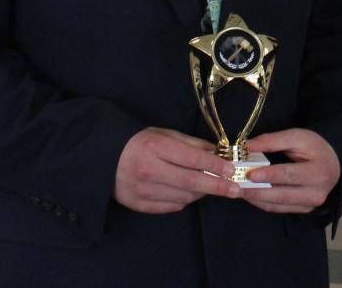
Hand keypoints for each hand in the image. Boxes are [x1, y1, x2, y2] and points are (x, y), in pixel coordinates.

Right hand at [114, 127, 241, 213]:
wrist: (105, 159)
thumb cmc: (140, 143)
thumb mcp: (165, 134)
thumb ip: (191, 144)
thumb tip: (217, 153)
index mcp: (156, 148)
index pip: (192, 159)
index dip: (214, 165)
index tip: (231, 169)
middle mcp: (148, 170)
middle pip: (190, 182)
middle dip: (217, 187)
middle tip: (235, 189)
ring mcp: (142, 191)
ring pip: (183, 196)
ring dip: (201, 192)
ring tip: (210, 185)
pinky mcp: (138, 205)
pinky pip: (172, 206)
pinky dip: (185, 199)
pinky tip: (188, 191)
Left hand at [241, 128, 340, 213]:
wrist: (332, 164)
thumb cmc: (315, 148)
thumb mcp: (298, 137)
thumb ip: (272, 141)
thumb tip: (247, 146)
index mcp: (318, 172)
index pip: (289, 175)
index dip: (269, 175)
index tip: (250, 174)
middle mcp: (316, 193)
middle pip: (281, 194)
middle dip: (256, 191)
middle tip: (235, 186)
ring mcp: (309, 205)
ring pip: (277, 205)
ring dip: (255, 198)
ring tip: (236, 190)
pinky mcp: (302, 211)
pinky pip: (277, 209)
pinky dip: (261, 202)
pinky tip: (248, 194)